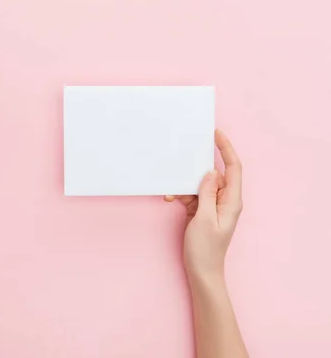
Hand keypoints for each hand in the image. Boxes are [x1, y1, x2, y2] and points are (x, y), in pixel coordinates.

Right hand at [165, 129, 242, 280]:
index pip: (234, 168)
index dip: (227, 149)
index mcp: (232, 201)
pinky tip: (170, 198)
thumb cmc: (205, 249)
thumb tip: (211, 171)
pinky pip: (192, 195)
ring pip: (200, 185)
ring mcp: (213, 206)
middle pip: (215, 174)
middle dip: (198, 166)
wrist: (202, 272)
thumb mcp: (204, 218)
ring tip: (171, 191)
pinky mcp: (202, 211)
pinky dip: (181, 195)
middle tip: (185, 155)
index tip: (216, 134)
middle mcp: (225, 201)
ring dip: (185, 185)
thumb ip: (208, 193)